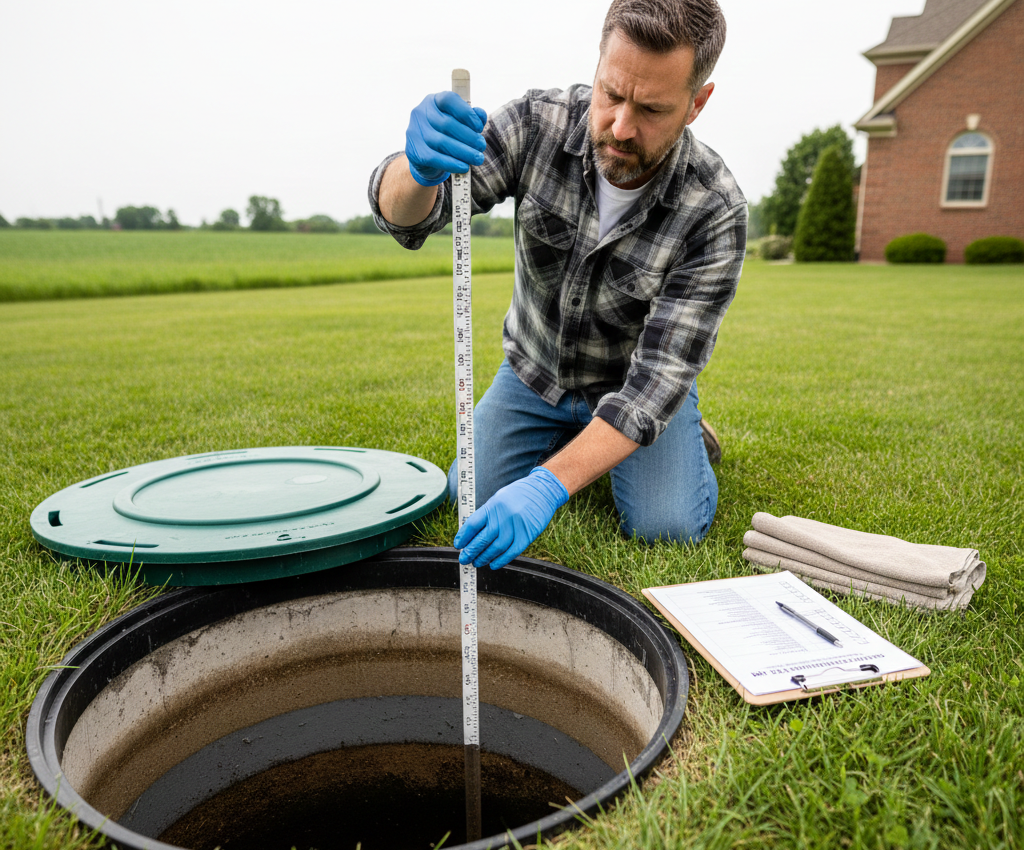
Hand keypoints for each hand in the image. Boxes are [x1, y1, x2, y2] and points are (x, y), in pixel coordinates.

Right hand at [405, 91, 487, 186]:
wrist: (425, 156)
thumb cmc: (446, 134)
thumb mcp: (458, 122)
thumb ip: (471, 117)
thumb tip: (480, 116)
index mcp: (433, 100)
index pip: (448, 100)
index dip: (466, 113)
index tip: (479, 127)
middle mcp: (420, 113)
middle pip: (446, 124)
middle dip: (468, 137)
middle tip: (481, 146)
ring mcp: (414, 132)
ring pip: (441, 142)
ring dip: (463, 152)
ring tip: (477, 157)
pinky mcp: (413, 151)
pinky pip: (434, 158)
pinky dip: (451, 163)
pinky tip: (464, 166)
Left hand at [454, 468, 568, 569]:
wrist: (542, 491)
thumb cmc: (517, 495)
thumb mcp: (498, 499)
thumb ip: (486, 515)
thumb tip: (471, 535)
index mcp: (493, 506)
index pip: (472, 525)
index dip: (463, 537)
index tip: (458, 545)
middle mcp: (503, 517)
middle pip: (482, 539)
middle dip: (470, 552)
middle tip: (464, 559)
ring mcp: (515, 527)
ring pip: (495, 549)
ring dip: (484, 558)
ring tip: (477, 562)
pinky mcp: (527, 536)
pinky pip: (511, 552)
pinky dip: (500, 561)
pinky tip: (493, 565)